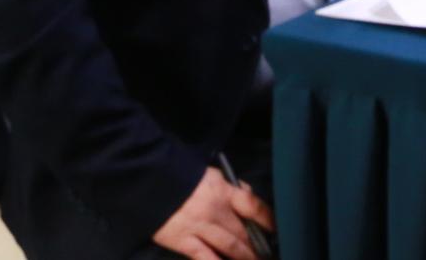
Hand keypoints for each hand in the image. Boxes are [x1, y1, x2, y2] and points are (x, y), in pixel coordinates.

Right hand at [152, 167, 273, 259]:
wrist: (149, 179)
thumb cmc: (180, 173)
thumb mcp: (210, 174)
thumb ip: (229, 186)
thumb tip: (244, 194)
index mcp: (224, 190)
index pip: (254, 205)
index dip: (268, 220)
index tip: (276, 229)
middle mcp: (217, 210)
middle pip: (244, 232)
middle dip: (258, 245)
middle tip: (268, 254)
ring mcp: (201, 227)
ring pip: (231, 247)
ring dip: (245, 257)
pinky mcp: (184, 241)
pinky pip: (206, 257)